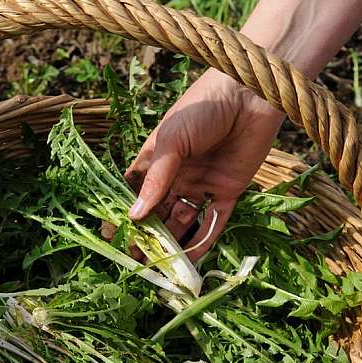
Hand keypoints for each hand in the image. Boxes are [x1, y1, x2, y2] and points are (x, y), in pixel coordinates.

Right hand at [125, 68, 285, 259]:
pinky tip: (191, 259)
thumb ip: (156, 179)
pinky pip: (213, 222)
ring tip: (161, 267)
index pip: (134, 193)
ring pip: (183, 222)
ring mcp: (201, 185)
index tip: (112, 235)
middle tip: (135, 261)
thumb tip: (135, 216)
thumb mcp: (172, 141)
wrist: (249, 95)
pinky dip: (203, 241)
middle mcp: (176, 176)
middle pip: (157, 213)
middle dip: (146, 236)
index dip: (123, 214)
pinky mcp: (228, 192)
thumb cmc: (203, 108)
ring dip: (172, 244)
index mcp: (156, 160)